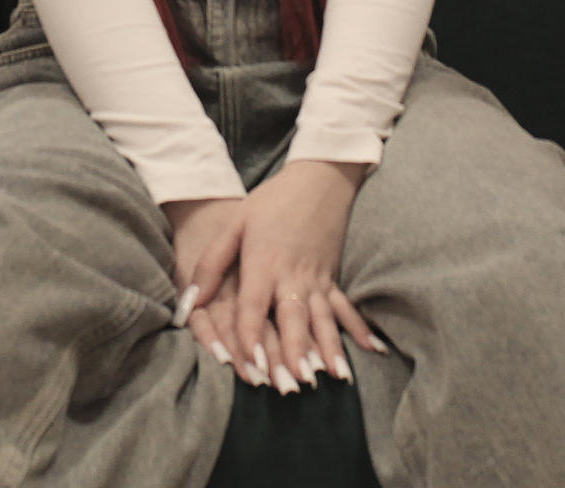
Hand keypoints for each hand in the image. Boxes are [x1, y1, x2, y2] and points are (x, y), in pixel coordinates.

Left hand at [166, 161, 388, 390]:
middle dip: (294, 354)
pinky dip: (359, 330)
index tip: (253, 364)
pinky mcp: (333, 278)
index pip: (256, 305)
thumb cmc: (270, 202)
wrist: (317, 179)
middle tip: (293, 386)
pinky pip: (346, 308)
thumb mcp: (234, 225)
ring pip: (323, 319)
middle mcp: (293, 275)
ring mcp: (318, 278)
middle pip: (293, 319)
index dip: (252, 335)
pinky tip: (373, 351)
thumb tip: (192, 302)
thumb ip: (211, 264)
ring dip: (327, 350)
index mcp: (264, 262)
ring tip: (332, 378)